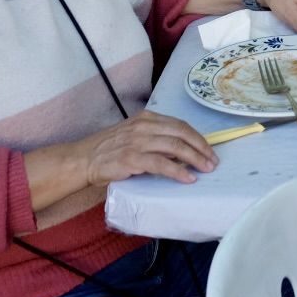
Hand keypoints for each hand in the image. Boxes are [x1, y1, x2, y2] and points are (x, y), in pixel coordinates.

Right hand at [62, 112, 215, 188]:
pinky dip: (178, 171)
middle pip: (182, 133)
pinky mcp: (132, 158)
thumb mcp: (133, 136)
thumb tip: (181, 150)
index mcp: (146, 118)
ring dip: (195, 159)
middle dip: (201, 147)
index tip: (209, 150)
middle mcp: (144, 126)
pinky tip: (188, 178)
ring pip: (175, 146)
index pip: (179, 124)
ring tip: (206, 169)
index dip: (197, 137)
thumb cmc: (109, 150)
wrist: (83, 159)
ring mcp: (138, 141)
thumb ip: (155, 139)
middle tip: (212, 161)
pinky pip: (161, 164)